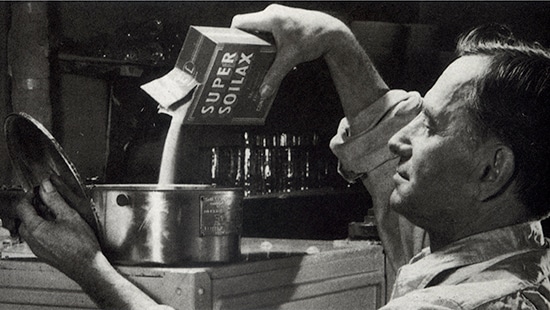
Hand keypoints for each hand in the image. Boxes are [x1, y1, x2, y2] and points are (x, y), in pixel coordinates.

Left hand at [16, 177, 100, 281]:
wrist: (88, 267)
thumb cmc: (81, 246)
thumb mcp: (70, 216)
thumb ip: (55, 200)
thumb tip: (46, 187)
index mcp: (35, 229)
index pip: (22, 207)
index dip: (29, 195)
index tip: (39, 190)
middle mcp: (32, 240)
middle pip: (23, 218)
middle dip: (33, 207)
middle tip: (46, 200)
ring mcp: (37, 249)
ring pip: (29, 229)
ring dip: (37, 218)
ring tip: (54, 213)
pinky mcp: (44, 254)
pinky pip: (36, 238)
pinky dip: (42, 229)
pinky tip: (58, 227)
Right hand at [231, 4, 352, 99]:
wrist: (331, 32)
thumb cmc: (313, 39)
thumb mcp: (290, 59)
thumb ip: (275, 75)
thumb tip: (263, 92)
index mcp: (270, 18)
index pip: (240, 22)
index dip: (233, 35)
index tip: (232, 50)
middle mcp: (272, 13)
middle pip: (248, 27)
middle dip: (244, 43)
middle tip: (242, 59)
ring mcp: (278, 14)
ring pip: (258, 29)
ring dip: (257, 43)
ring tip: (255, 59)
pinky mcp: (283, 20)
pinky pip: (267, 29)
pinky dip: (266, 41)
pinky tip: (270, 55)